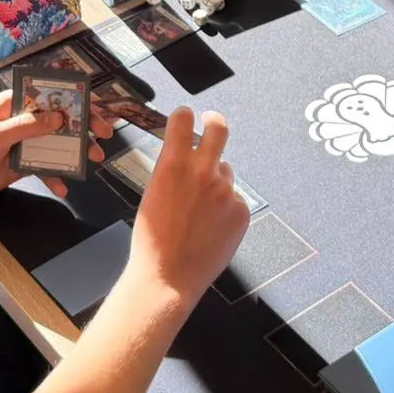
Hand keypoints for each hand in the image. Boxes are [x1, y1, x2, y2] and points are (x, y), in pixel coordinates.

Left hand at [0, 88, 111, 204]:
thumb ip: (27, 126)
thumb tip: (58, 117)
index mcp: (13, 104)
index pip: (49, 95)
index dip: (75, 98)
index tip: (96, 108)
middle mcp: (22, 119)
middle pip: (59, 118)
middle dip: (83, 125)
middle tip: (104, 136)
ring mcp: (24, 141)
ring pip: (57, 142)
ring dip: (75, 150)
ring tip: (93, 159)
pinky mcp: (22, 162)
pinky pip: (45, 165)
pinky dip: (56, 175)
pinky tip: (64, 186)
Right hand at [127, 108, 248, 303]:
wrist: (168, 276)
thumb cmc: (153, 240)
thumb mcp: (153, 194)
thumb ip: (172, 171)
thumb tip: (186, 157)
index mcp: (173, 165)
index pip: (183, 119)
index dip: (184, 117)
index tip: (186, 118)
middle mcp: (202, 171)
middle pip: (219, 129)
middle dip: (215, 121)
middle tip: (213, 122)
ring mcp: (225, 191)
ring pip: (224, 172)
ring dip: (215, 182)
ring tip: (199, 213)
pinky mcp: (240, 210)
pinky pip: (234, 201)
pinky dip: (224, 211)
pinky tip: (210, 230)